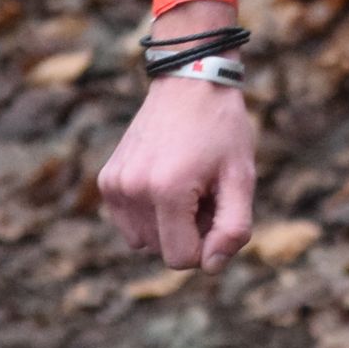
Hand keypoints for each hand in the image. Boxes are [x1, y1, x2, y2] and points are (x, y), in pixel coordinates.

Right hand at [95, 73, 256, 270]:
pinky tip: (166, 178)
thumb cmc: (222, 130)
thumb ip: (233, 229)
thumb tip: (211, 266)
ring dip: (167, 224)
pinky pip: (128, 222)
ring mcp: (114, 184)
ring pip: (143, 240)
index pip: (182, 260)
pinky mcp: (106, 179)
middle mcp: (132, 189)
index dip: (206, 246)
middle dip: (187, 231)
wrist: (190, 81)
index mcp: (167, 191)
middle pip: (162, 251)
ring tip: (186, 184)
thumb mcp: (242, 178)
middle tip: (204, 190)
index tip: (217, 212)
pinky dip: (148, 212)